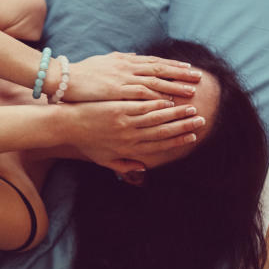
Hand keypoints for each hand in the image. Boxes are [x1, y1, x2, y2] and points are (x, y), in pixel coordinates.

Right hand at [59, 52, 200, 102]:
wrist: (64, 78)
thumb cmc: (82, 72)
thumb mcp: (104, 60)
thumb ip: (120, 59)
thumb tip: (132, 55)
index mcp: (125, 60)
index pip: (155, 61)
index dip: (173, 65)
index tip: (188, 67)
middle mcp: (127, 66)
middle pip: (160, 69)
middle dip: (180, 74)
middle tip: (198, 77)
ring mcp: (123, 78)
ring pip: (155, 81)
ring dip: (174, 87)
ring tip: (191, 92)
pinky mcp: (117, 90)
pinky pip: (141, 94)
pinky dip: (156, 97)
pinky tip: (168, 102)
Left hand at [67, 99, 202, 168]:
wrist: (67, 127)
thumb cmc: (86, 143)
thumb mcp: (104, 160)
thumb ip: (124, 165)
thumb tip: (142, 168)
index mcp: (129, 148)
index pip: (158, 145)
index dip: (177, 141)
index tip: (192, 137)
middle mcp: (130, 136)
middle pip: (162, 131)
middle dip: (183, 127)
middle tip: (200, 121)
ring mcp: (125, 121)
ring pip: (156, 118)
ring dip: (176, 114)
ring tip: (191, 108)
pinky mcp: (119, 108)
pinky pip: (142, 106)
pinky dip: (157, 103)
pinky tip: (170, 100)